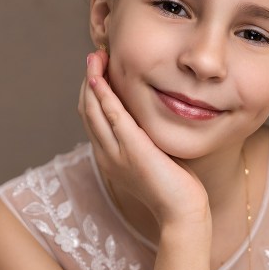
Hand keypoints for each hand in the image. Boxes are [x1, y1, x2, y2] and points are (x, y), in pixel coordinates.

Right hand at [78, 49, 209, 226]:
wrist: (181, 213)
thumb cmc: (175, 189)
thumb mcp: (155, 157)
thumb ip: (147, 138)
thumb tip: (150, 120)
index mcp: (110, 156)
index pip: (92, 118)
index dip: (92, 91)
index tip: (99, 68)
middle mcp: (107, 154)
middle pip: (87, 110)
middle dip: (88, 79)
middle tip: (94, 55)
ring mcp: (116, 152)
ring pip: (93, 110)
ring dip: (92, 80)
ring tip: (95, 56)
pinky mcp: (132, 149)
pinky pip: (112, 117)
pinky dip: (103, 95)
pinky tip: (100, 77)